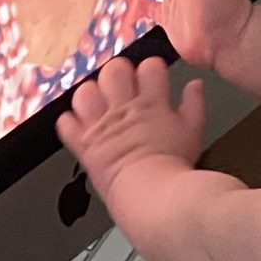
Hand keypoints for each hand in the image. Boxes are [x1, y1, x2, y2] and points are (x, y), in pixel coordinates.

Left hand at [56, 54, 205, 204]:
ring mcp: (100, 125)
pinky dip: (70, 123)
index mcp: (151, 103)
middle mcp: (123, 109)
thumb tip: (194, 84)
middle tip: (121, 86)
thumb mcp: (194, 132)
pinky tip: (80, 127)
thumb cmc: (174, 166)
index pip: (149, 67)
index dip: (150, 69)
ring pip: (84, 91)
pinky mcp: (84, 144)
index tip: (151, 77)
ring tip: (98, 105)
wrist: (151, 193)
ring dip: (90, 95)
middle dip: (118, 73)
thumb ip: (194, 104)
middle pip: (114, 70)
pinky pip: (66, 124)